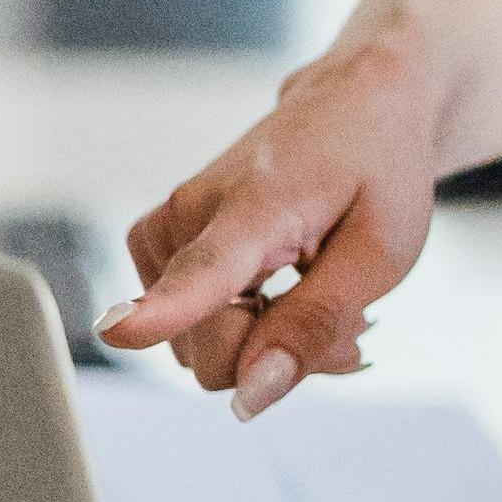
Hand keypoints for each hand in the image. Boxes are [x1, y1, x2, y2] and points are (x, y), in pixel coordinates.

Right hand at [104, 38, 442, 410]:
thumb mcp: (381, 256)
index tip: (120, 332)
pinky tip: (280, 289)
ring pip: (200, 349)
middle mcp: (193, 212)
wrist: (356, 105)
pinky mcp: (158, 242)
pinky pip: (190, 329)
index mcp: (258, 204)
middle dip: (274, 354)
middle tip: (337, 310)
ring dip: (262, 339)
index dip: (165, 310)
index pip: (205, 268)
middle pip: (210, 352)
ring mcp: (168, 226)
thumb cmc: (376, 172)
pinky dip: (239, 325)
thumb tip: (249, 396)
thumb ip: (315, 326)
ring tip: (312, 286)